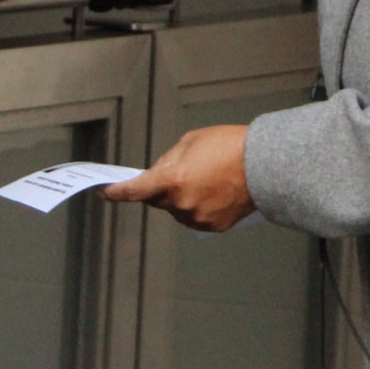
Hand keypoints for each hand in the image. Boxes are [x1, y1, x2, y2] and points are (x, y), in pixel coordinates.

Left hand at [105, 126, 256, 231]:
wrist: (263, 164)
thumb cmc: (229, 146)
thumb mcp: (191, 142)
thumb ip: (168, 161)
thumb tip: (155, 175)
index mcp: (172, 180)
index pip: (135, 191)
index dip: (117, 193)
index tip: (106, 193)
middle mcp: (181, 204)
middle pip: (158, 200)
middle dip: (162, 188)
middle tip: (182, 171)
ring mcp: (197, 218)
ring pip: (177, 210)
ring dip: (181, 198)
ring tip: (206, 179)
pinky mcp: (213, 226)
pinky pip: (195, 217)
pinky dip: (199, 207)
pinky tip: (215, 191)